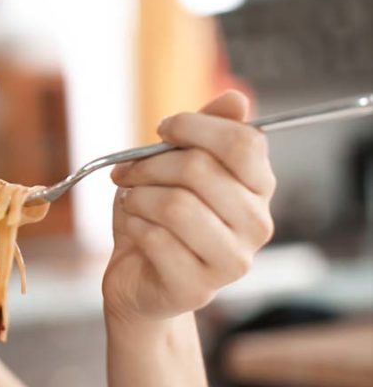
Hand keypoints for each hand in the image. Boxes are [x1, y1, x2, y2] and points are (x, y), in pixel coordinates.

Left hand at [101, 90, 276, 323]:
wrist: (138, 276)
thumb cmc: (159, 214)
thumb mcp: (177, 165)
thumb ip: (206, 130)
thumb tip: (237, 99)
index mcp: (259, 188)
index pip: (245, 143)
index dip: (195, 127)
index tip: (163, 130)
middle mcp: (257, 225)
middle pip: (201, 170)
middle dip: (150, 164)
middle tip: (127, 172)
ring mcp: (232, 261)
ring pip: (176, 205)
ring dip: (139, 197)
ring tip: (132, 201)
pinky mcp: (198, 287)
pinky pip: (156, 239)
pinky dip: (133, 225)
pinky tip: (134, 229)